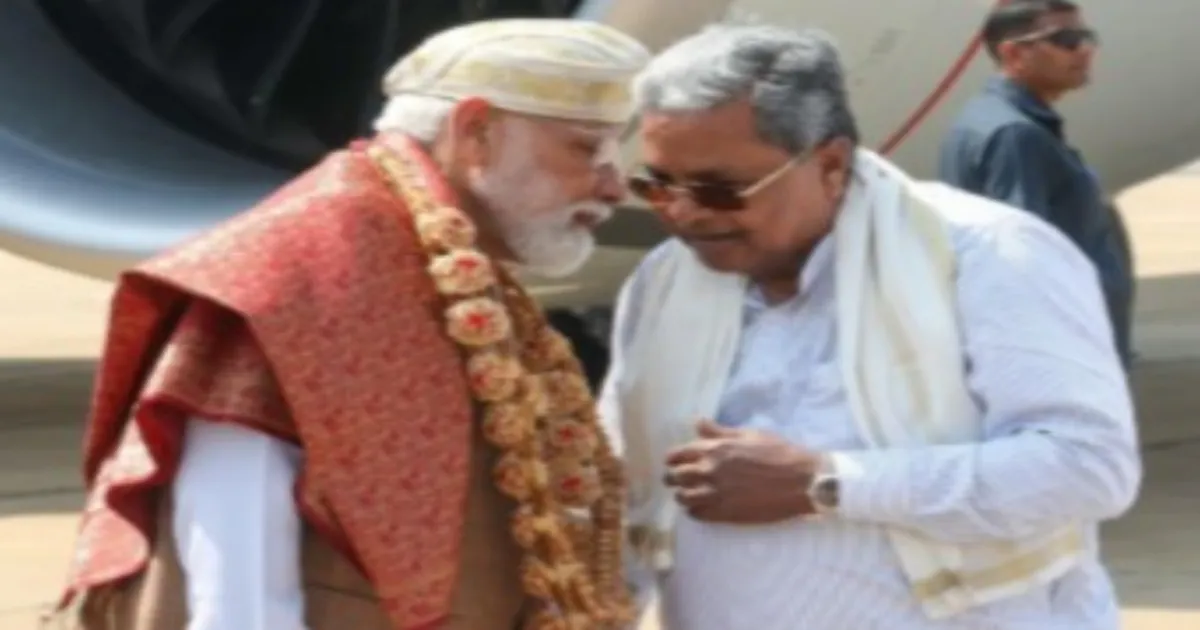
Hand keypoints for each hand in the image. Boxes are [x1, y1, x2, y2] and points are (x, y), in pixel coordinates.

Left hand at [663, 420, 823, 523]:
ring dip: (682, 495)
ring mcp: (717, 495)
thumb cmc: (779, 452)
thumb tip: (697, 422)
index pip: (677, 455)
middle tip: (678, 480)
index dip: (672, 460)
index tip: (673, 463)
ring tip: (689, 494)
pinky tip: (701, 507)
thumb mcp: (749, 434)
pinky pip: (697, 515)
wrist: (802, 481)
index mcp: (715, 449)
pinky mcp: (726, 514)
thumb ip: (719, 432)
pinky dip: (694, 511)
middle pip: (675, 478)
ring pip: (683, 498)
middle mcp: (710, 472)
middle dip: (673, 477)